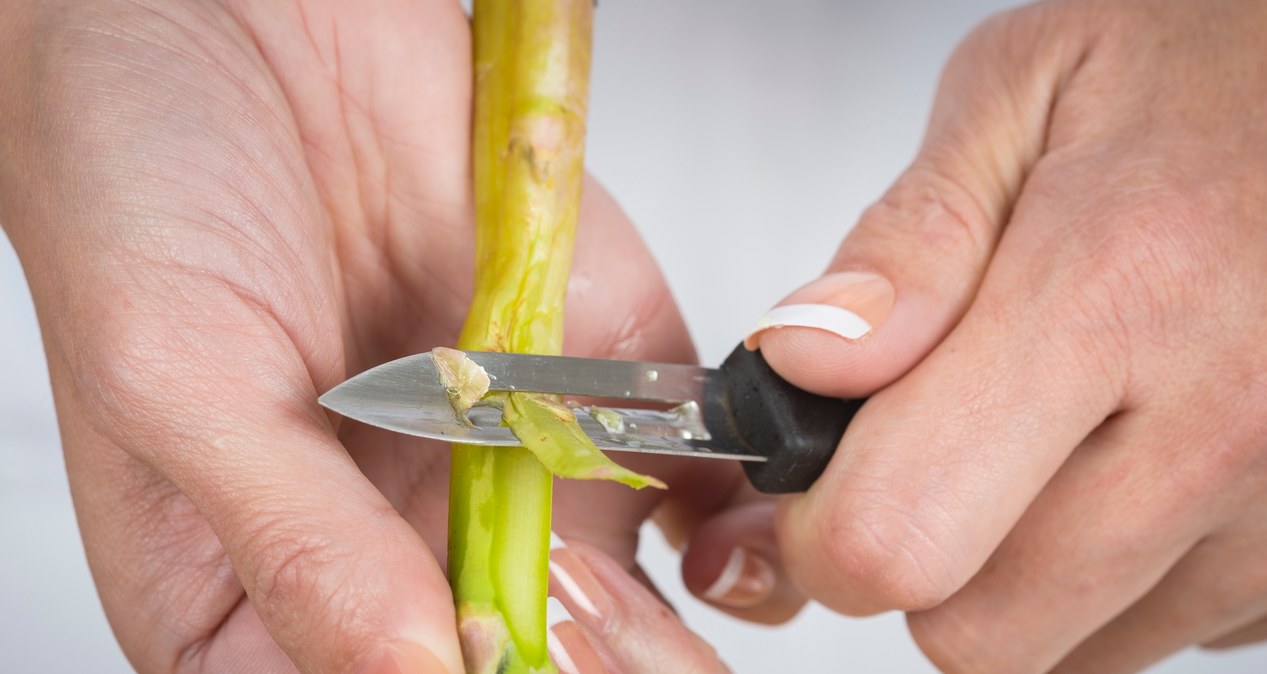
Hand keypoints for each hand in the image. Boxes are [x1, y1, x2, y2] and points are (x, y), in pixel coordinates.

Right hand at [0, 1, 733, 671]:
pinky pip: (676, 462)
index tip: (510, 666)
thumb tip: (409, 668)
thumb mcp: (180, 379)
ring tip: (653, 604)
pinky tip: (729, 519)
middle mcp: (395, 537)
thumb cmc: (139, 180)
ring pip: (613, 594)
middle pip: (511, 662)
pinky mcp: (580, 370)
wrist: (238, 12)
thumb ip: (299, 537)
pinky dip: (722, 495)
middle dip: (575, 667)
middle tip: (599, 638)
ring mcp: (498, 460)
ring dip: (659, 621)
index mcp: (262, 582)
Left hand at [677, 1, 1266, 671]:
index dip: (822, 536)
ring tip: (1046, 436)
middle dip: (914, 561)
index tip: (811, 494)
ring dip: (1021, 572)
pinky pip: (1178, 631)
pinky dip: (1122, 573)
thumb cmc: (1211, 68)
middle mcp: (1227, 422)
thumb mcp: (1026, 89)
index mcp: (1115, 294)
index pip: (904, 532)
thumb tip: (806, 364)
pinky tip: (1128, 458)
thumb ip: (908, 242)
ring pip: (1078, 649)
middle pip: (981, 631)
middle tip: (920, 459)